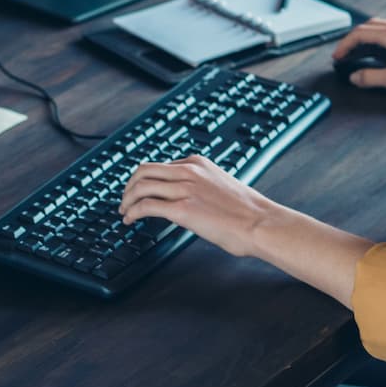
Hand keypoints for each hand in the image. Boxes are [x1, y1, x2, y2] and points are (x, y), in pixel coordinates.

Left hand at [119, 155, 280, 257]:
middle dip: (129, 186)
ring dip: (127, 200)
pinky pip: (145, 206)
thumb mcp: (221, 185)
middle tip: (125, 200)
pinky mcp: (182, 209)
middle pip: (143, 170)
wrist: (261, 223)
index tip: (140, 191)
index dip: (144, 179)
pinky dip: (132, 212)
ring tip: (124, 213)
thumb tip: (189, 199)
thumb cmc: (248, 212)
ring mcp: (184, 189)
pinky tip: (130, 221)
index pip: (160, 165)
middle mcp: (188, 171)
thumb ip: (201, 185)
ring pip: (141, 186)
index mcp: (197, 163)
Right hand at [331, 18, 385, 92]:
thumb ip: (371, 77)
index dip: (344, 45)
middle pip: (367, 26)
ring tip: (358, 50)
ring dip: (365, 35)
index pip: (359, 34)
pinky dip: (377, 36)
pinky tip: (380, 48)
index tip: (337, 56)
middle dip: (352, 39)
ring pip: (379, 25)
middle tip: (344, 53)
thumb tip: (355, 77)